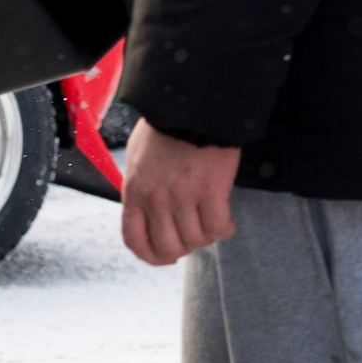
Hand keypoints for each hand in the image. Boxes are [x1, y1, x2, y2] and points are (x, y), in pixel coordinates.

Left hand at [119, 120, 239, 265]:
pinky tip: (227, 222)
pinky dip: (224, 230)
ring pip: (196, 240)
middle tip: (194, 236)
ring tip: (211, 223)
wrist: (192, 105)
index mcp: (135, 190)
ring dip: (206, 238)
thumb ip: (140, 187)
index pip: (135, 240)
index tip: (166, 257)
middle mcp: (157, 198)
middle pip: (168, 248)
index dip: (151, 257)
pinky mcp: (211, 189)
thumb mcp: (138, 157)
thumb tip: (147, 212)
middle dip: (183, 249)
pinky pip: (218, 228)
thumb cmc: (166, 127)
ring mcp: (184, 195)